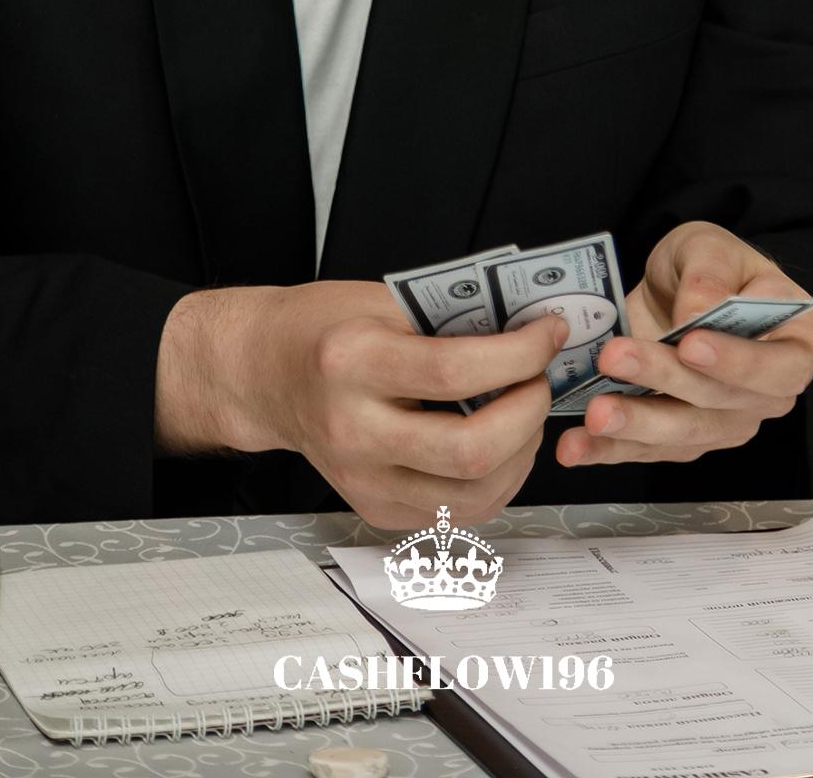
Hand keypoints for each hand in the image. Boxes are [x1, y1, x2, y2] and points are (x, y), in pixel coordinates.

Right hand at [155, 280, 564, 530]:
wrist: (265, 374)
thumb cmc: (324, 327)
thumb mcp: (381, 300)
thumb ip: (449, 318)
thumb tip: (528, 331)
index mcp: (352, 363)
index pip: (455, 370)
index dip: (519, 354)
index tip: (548, 333)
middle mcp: (354, 431)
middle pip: (468, 449)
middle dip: (528, 412)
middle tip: (541, 379)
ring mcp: (362, 481)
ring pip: (471, 495)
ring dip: (521, 453)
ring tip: (525, 412)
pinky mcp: (374, 508)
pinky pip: (455, 512)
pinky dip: (495, 481)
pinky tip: (501, 444)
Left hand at [555, 222, 812, 469]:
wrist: (678, 288)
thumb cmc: (709, 266)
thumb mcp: (709, 247)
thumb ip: (708, 272)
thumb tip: (697, 310)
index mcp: (794, 343)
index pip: (779, 367)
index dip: (737, 362)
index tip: (690, 344)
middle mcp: (766, 394)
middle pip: (722, 403)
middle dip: (665, 382)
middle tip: (615, 359)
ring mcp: (726, 422)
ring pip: (685, 434)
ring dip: (636, 425)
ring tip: (594, 414)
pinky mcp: (683, 439)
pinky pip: (650, 451)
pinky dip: (611, 450)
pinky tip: (577, 446)